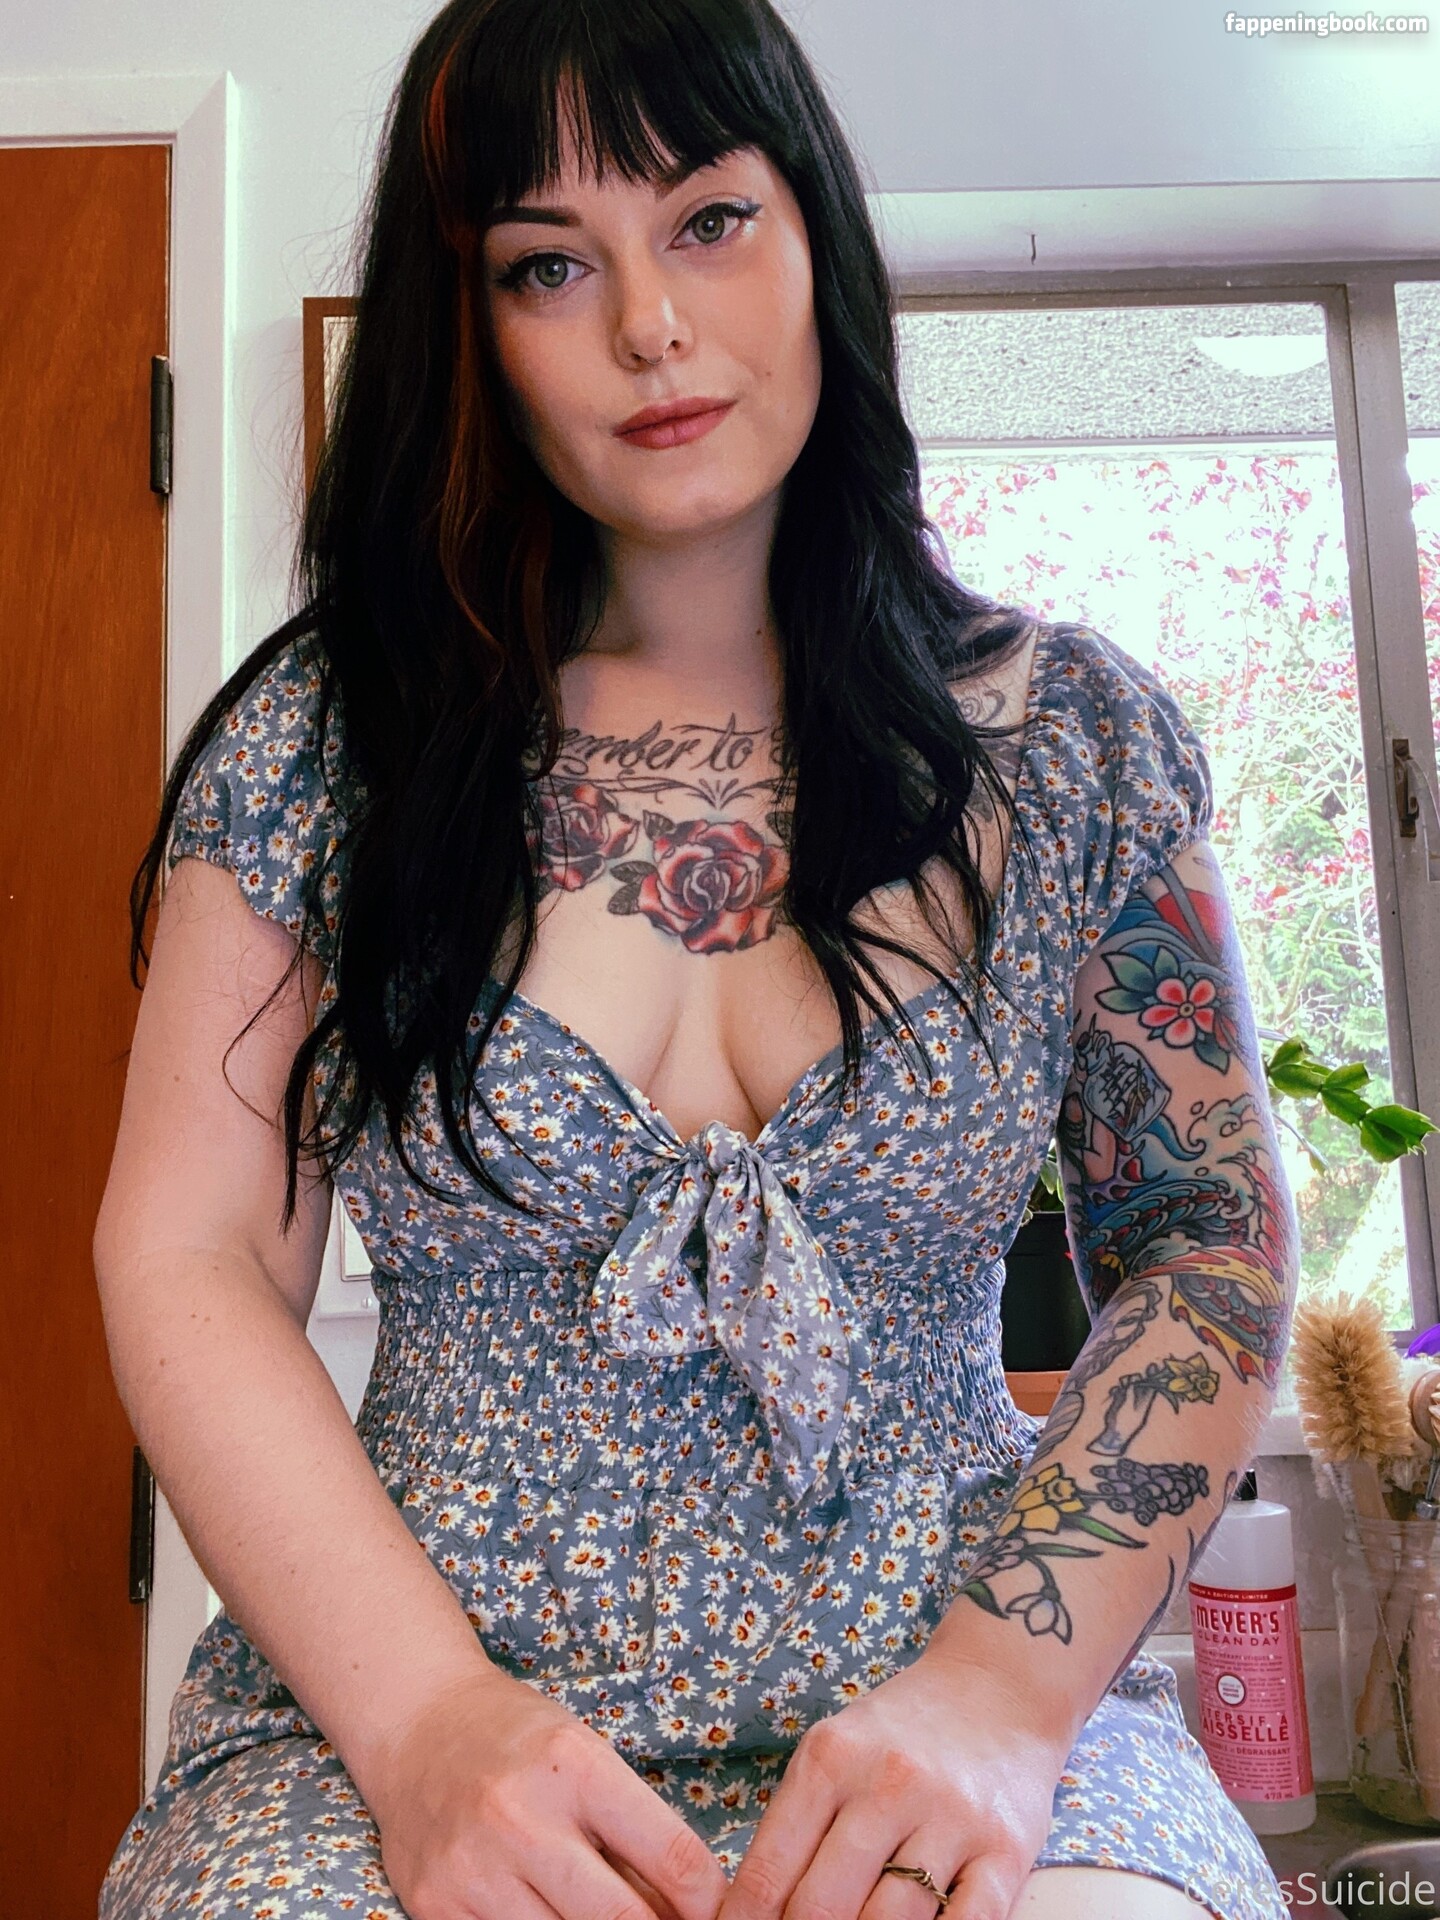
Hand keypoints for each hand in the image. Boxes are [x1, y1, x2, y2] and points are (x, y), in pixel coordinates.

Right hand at [363, 1664, 728, 1919]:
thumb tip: (685, 1907)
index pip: (672, 1856)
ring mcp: (474, 1866)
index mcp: (576, 1765)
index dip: (706, 1900)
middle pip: (622, 1919)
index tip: (711, 1911)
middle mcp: (522, 1816)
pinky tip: (546, 1913)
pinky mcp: (434, 1904)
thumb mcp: (587, 1756)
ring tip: (597, 1910)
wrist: (417, 1724)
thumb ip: (631, 1831)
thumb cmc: (517, 1739)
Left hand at [715, 1648, 1072, 1919]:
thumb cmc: (900, 1731)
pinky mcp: (1006, 1850)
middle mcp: (889, 1785)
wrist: (998, 1688)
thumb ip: (798, 1822)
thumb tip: (757, 1908)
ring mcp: (952, 1819)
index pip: (770, 1871)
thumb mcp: (834, 1751)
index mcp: (832, 1760)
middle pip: (823, 1907)